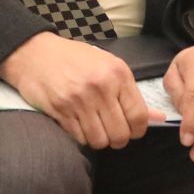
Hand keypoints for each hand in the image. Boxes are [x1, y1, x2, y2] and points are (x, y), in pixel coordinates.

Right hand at [0, 32, 160, 148]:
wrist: (34, 52)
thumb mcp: (107, 66)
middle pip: (120, 134)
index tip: (131, 130)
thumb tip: (159, 117)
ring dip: (98, 139)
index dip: (137, 130)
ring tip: (94, 127)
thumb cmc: (74, 59)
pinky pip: (80, 138)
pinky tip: (78, 123)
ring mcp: (79, 99)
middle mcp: (101, 87)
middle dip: (117, 139)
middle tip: (110, 131)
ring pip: (100, 141)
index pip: (139, 117)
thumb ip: (130, 93)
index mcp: (117, 73)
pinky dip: (81, 137)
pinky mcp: (61, 110)